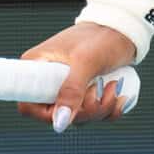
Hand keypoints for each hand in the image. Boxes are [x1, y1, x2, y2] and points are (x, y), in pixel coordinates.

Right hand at [16, 21, 137, 131]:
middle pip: (57, 116)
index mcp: (37, 66)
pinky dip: (108, 110)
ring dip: (100, 109)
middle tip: (100, 91)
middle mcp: (47, 79)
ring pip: (77, 117)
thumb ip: (71, 91)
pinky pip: (93, 115)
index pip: (28, 104)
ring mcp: (66, 87)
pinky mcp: (84, 92)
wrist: (124, 29)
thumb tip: (59, 123)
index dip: (48, 114)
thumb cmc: (102, 37)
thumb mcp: (86, 62)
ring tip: (113, 86)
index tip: (72, 107)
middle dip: (84, 111)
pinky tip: (119, 95)